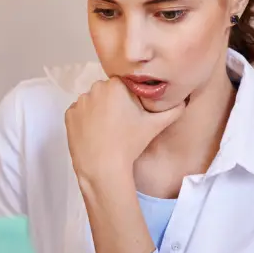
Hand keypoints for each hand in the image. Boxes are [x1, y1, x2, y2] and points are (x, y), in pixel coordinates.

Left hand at [65, 77, 184, 184]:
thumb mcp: (155, 125)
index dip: (129, 99)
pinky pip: (80, 113)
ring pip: (93, 102)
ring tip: (108, 130)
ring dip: (99, 111)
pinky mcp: (69, 114)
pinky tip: (95, 133)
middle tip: (121, 124)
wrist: (103, 167)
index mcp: (116, 85)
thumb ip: (173, 109)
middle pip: (107, 92)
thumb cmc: (129, 145)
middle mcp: (95, 88)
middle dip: (114, 103)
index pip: (124, 85)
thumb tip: (185, 100)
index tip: (131, 114)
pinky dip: (86, 120)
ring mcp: (80, 101)